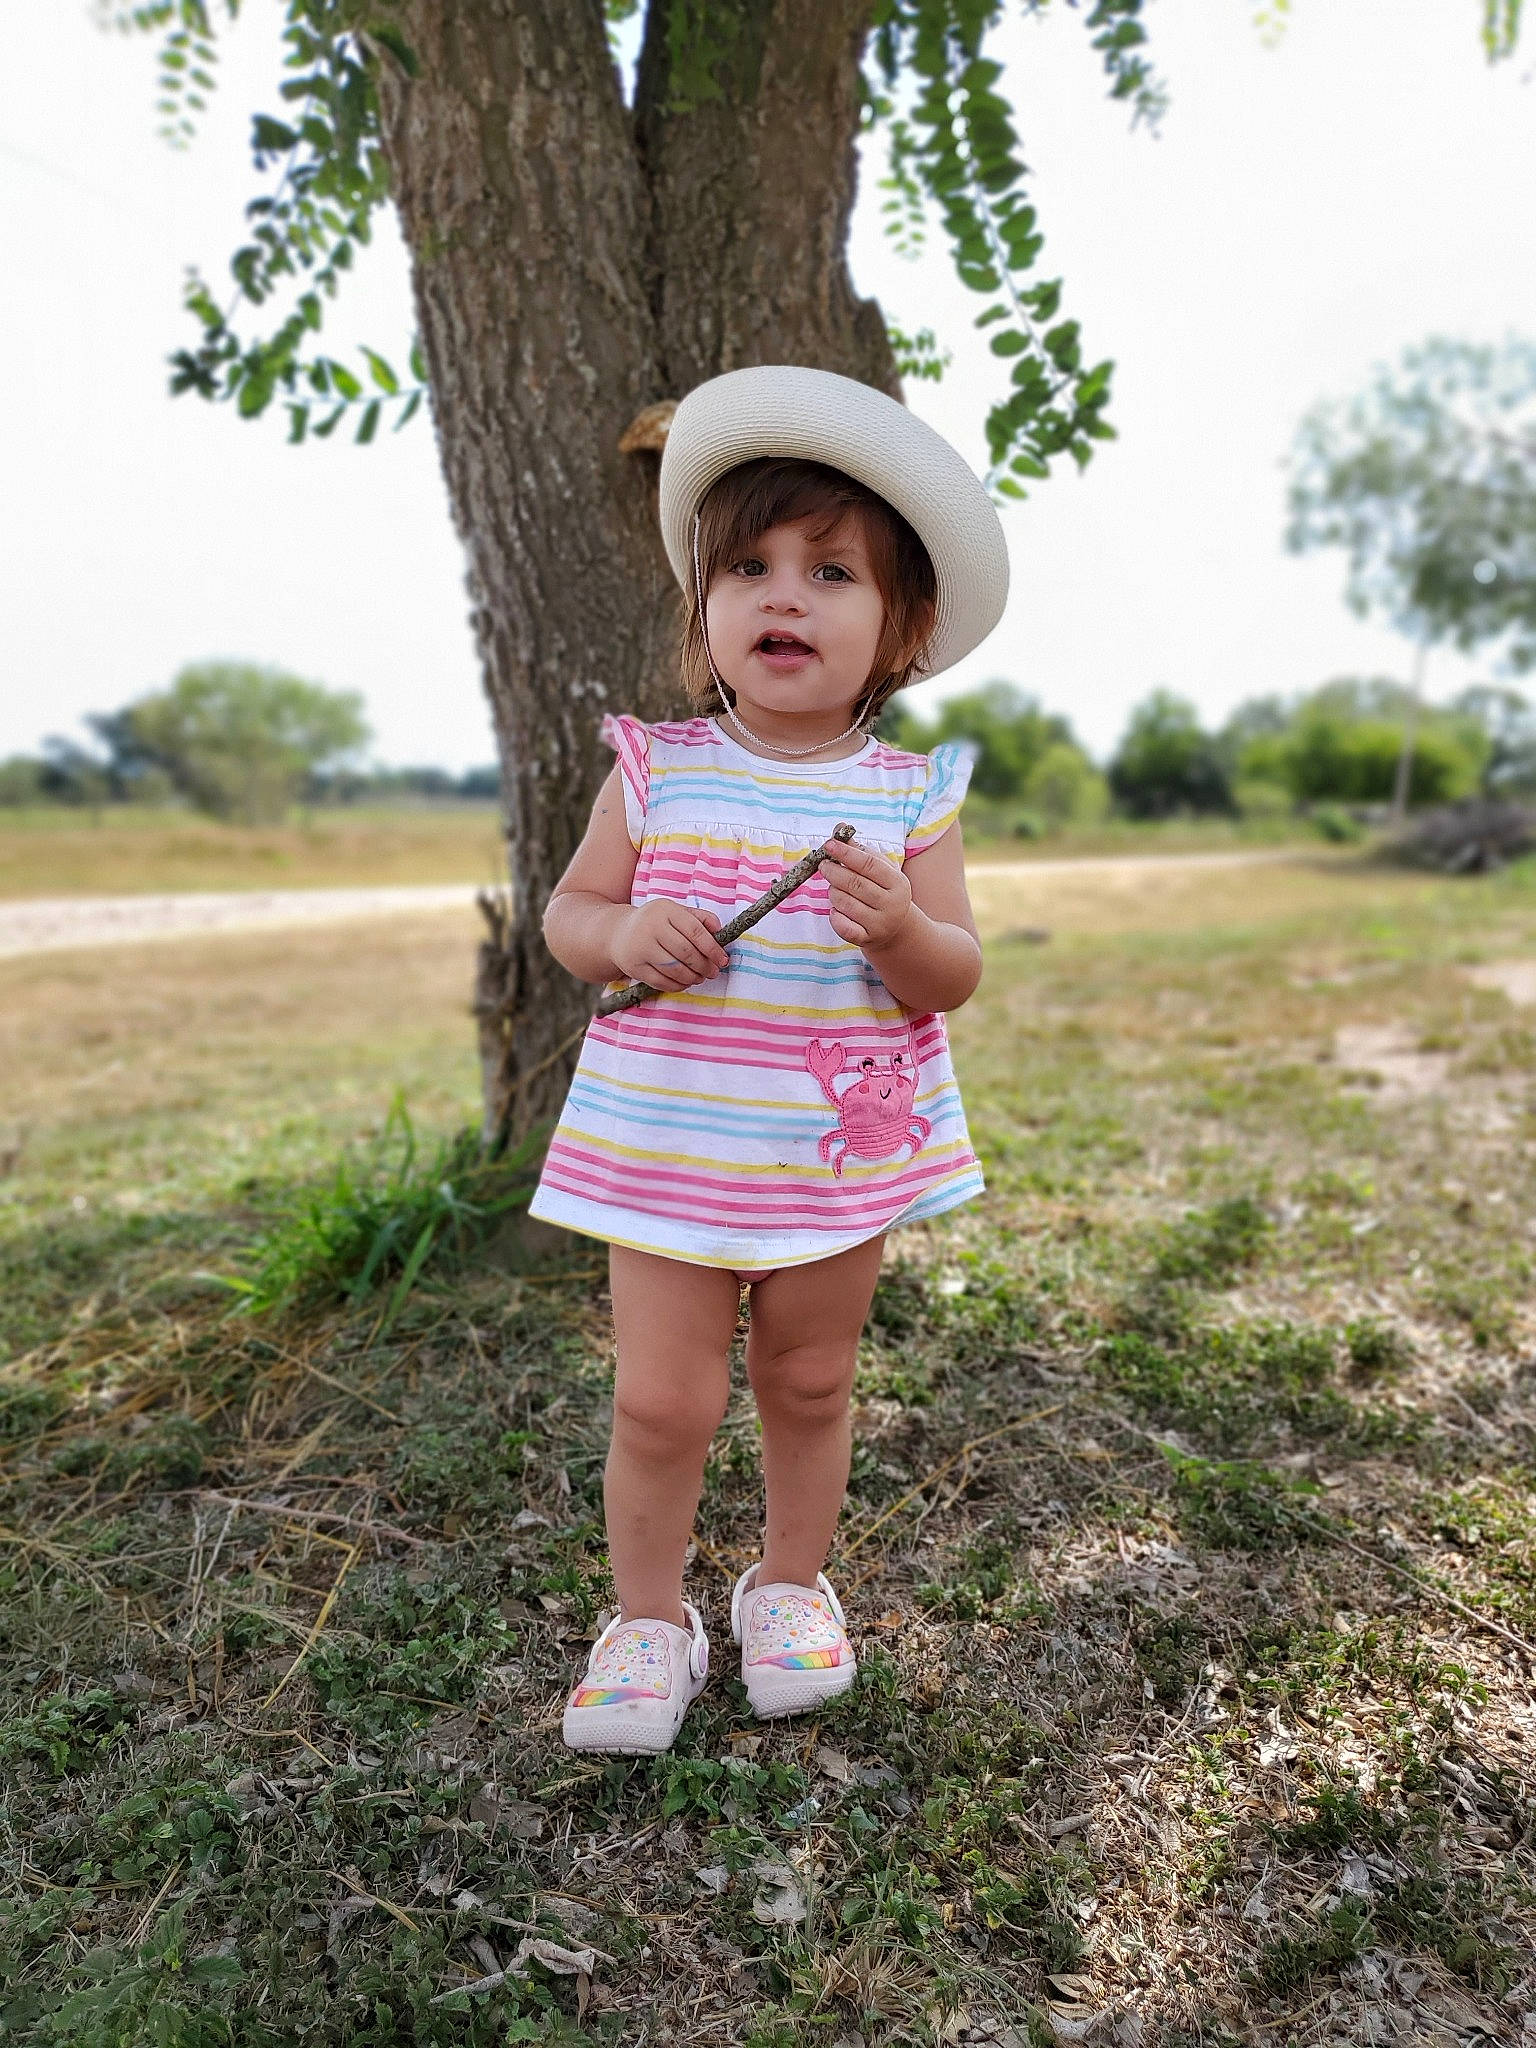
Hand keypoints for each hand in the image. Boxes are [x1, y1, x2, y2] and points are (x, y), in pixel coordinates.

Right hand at [613, 898, 729, 990]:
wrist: (617, 933)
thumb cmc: (654, 923)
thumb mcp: (675, 912)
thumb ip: (699, 918)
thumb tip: (720, 930)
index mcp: (665, 910)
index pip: (695, 931)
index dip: (712, 948)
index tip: (723, 959)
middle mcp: (651, 927)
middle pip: (686, 952)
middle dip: (704, 966)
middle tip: (713, 972)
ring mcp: (640, 948)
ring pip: (674, 969)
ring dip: (692, 977)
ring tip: (700, 977)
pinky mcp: (634, 967)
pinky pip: (662, 982)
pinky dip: (678, 985)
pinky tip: (685, 982)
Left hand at [822, 836, 913, 951]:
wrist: (896, 929)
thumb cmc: (882, 891)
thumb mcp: (878, 870)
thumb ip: (858, 850)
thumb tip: (839, 827)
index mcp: (897, 882)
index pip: (869, 864)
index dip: (846, 853)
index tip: (828, 844)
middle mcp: (892, 904)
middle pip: (855, 884)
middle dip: (834, 872)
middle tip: (823, 865)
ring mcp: (880, 924)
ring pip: (845, 904)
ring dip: (833, 893)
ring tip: (835, 889)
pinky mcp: (867, 939)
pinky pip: (843, 927)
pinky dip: (834, 916)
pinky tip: (836, 909)